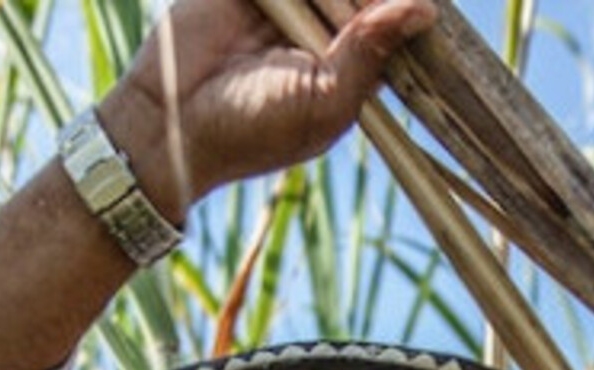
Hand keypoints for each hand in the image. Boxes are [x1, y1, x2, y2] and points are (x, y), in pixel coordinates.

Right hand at [110, 0, 437, 222]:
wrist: (169, 127)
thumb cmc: (251, 131)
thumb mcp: (323, 100)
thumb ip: (369, 52)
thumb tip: (424, 8)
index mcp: (350, 66)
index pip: (390, 19)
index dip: (401, 5)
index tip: (417, 1)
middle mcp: (320, 30)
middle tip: (334, 16)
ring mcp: (285, 6)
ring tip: (300, 29)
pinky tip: (278, 5)